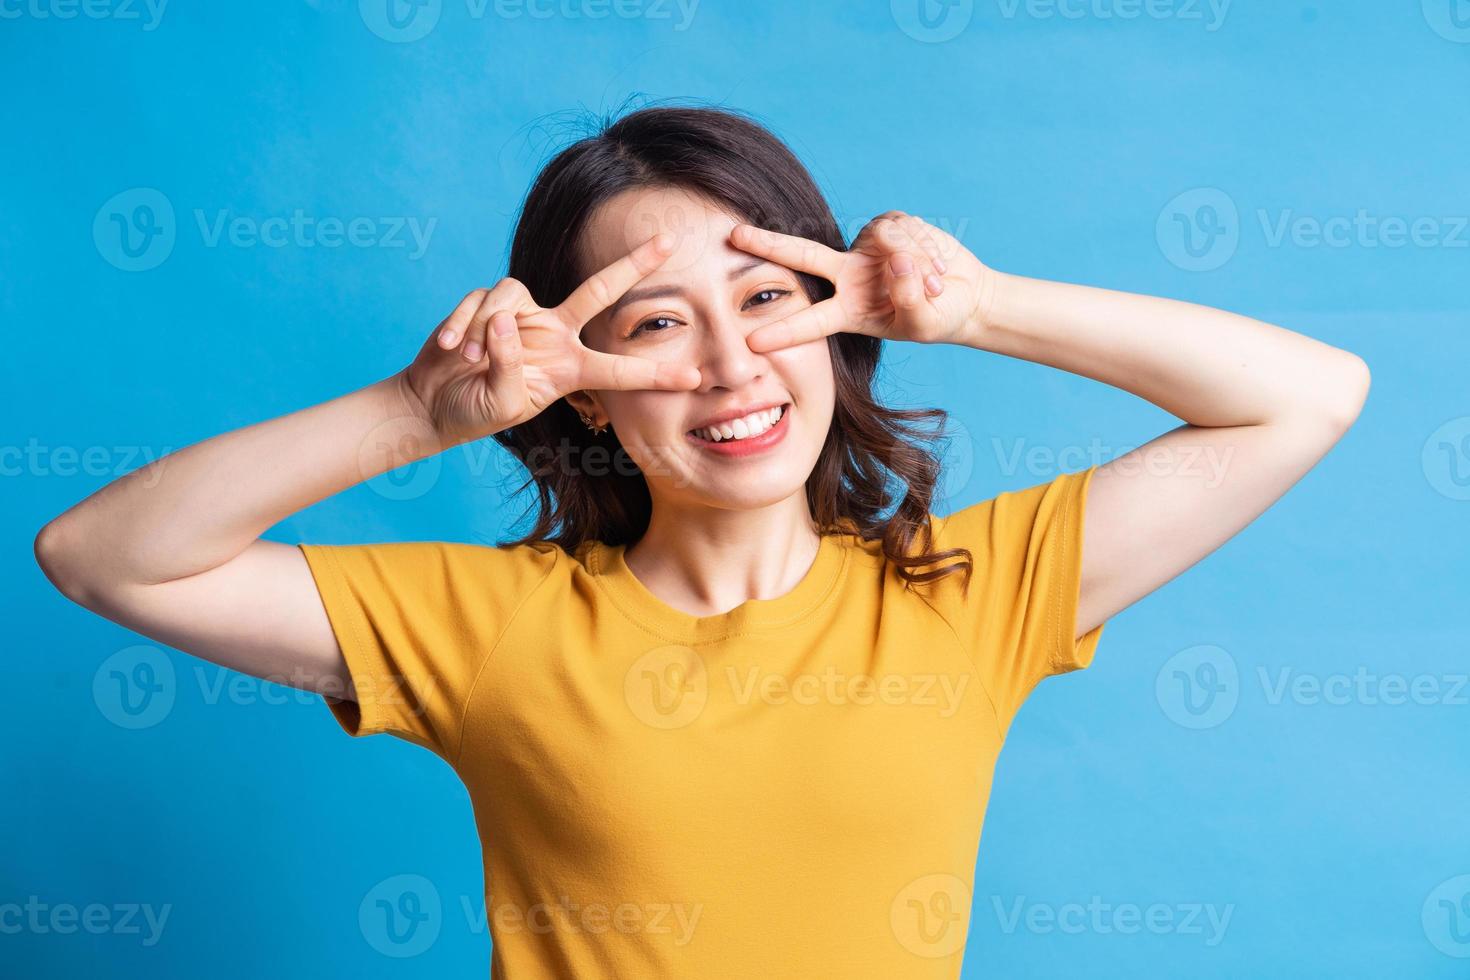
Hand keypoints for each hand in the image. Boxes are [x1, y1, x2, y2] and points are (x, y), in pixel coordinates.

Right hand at [398, 233, 700, 445]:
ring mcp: (523, 315)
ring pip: (513, 300)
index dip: (654, 373)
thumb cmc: (476, 410)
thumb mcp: (501, 403)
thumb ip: (509, 365)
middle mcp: (555, 333)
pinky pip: (480, 302)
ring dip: (486, 333)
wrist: (435, 403)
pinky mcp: (488, 303)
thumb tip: (506, 322)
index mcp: (569, 368)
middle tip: (670, 241)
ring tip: (466, 362)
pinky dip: (462, 326)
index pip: (618, 368)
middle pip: (600, 289)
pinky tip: (449, 348)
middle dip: (635, 263)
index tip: (696, 379)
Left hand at [729, 210, 997, 351]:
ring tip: (936, 287)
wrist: (964, 296)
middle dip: (768, 245)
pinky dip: (926, 250)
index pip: (811, 321)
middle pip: (803, 256)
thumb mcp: (924, 321)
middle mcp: (849, 276)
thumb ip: (909, 298)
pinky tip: (937, 266)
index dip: (784, 332)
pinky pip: (902, 231)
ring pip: (884, 245)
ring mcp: (867, 249)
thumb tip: (897, 262)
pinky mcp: (890, 225)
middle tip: (733, 236)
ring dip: (917, 266)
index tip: (752, 341)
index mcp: (849, 311)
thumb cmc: (939, 318)